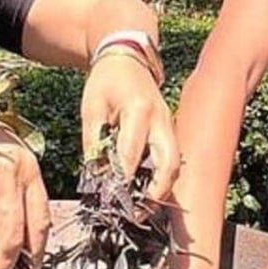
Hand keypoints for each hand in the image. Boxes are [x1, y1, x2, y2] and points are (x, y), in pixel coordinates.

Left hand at [81, 52, 178, 200]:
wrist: (127, 58)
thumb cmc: (107, 81)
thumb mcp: (92, 108)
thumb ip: (93, 142)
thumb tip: (95, 176)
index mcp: (139, 110)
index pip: (132, 153)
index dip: (121, 179)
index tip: (111, 198)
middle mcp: (161, 119)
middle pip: (169, 162)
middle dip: (157, 190)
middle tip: (138, 211)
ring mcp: (169, 125)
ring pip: (176, 164)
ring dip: (163, 188)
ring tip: (144, 207)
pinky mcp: (169, 130)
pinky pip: (171, 158)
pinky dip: (163, 177)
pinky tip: (147, 191)